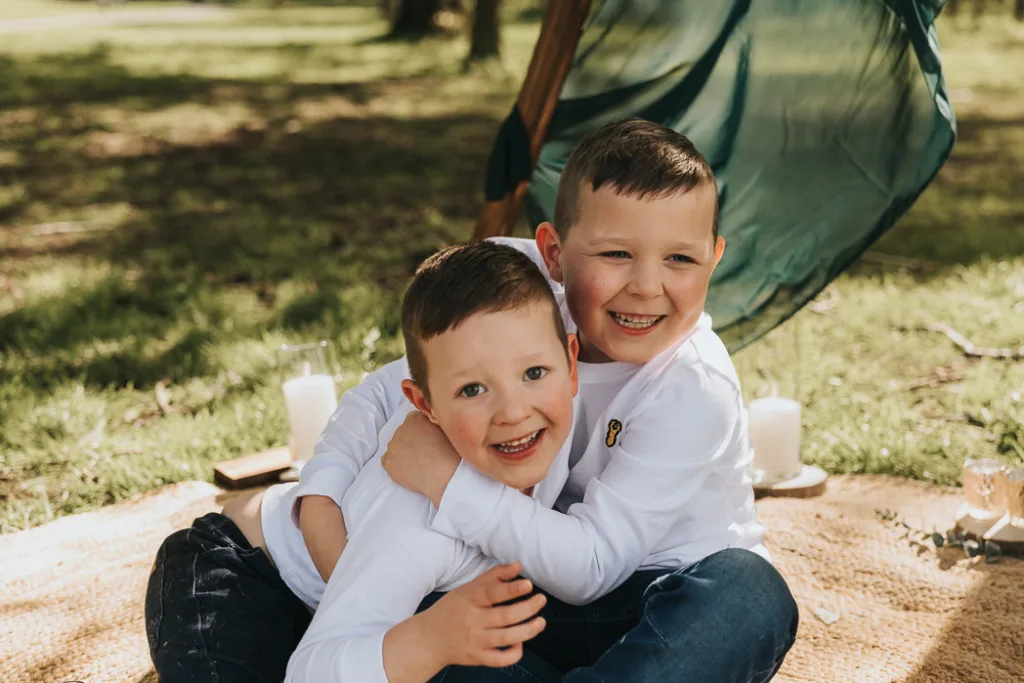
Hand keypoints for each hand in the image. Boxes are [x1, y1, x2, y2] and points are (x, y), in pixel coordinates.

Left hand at [382, 411, 460, 506]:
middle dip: (411, 440)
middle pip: (403, 433)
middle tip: (424, 452)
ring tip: (417, 463)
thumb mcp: (445, 429)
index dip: (420, 430)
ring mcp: (392, 446)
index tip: (427, 438)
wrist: (444, 475)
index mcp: (414, 418)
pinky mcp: (388, 463)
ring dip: (403, 452)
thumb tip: (430, 424)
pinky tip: (407, 470)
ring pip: (395, 447)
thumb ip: (433, 423)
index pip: (413, 420)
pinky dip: (395, 464)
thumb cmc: (450, 452)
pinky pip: (387, 461)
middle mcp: (400, 429)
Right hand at [423, 562, 546, 668]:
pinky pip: (501, 659)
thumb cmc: (452, 609)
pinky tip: (520, 642)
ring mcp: (475, 641)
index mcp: (470, 599)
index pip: (493, 593)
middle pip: (505, 616)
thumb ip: (495, 576)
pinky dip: (514, 652)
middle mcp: (473, 621)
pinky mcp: (478, 658)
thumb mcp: (468, 588)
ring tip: (541, 621)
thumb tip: (519, 566)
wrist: (429, 639)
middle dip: (528, 608)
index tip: (528, 584)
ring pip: (507, 638)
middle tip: (541, 600)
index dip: (512, 589)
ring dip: (528, 630)